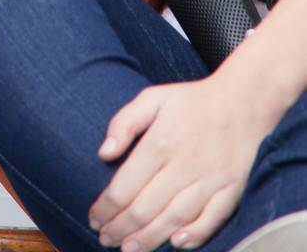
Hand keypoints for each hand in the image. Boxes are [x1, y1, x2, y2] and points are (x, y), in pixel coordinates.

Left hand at [89, 76, 272, 251]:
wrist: (240, 103)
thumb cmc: (190, 102)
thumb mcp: (152, 98)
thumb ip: (125, 123)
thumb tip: (103, 153)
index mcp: (160, 142)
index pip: (125, 186)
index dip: (106, 207)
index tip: (94, 218)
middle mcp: (184, 165)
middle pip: (146, 207)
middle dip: (121, 228)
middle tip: (105, 238)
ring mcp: (209, 180)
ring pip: (174, 218)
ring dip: (149, 238)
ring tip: (129, 249)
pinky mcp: (231, 189)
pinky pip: (212, 219)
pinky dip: (195, 234)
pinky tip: (176, 244)